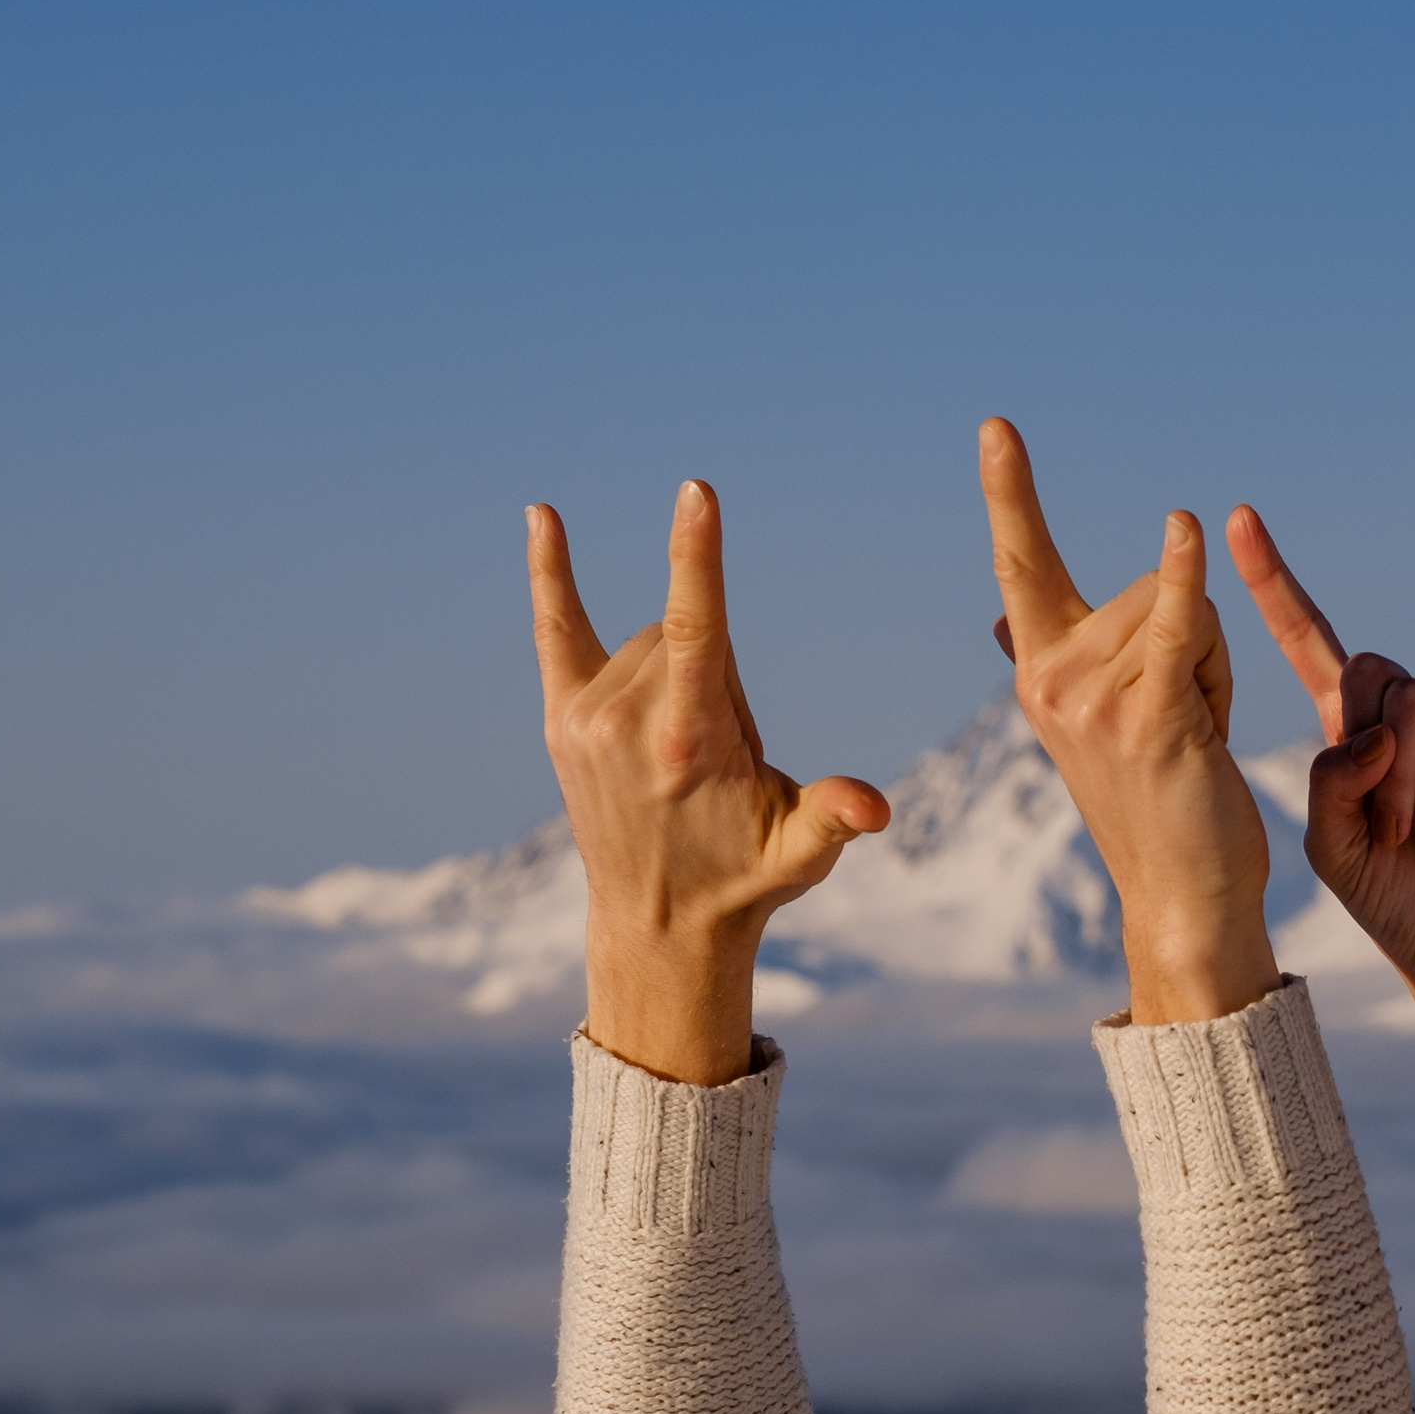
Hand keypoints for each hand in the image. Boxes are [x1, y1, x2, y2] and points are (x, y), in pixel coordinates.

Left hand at [527, 484, 888, 1081]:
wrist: (660, 923)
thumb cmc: (747, 877)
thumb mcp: (801, 851)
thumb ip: (835, 818)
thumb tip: (874, 808)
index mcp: (690, 740)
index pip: (697, 627)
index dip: (698, 555)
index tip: (697, 490)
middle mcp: (628, 720)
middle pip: (684, 632)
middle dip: (717, 670)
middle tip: (726, 751)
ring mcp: (586, 716)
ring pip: (647, 638)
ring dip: (677, 668)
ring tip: (683, 748)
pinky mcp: (561, 718)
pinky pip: (556, 627)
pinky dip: (550, 574)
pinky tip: (541, 514)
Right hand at [977, 419, 1278, 1023]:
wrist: (1182, 899)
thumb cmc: (1157, 806)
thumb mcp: (1097, 722)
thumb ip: (1052, 657)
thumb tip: (997, 620)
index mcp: (1038, 671)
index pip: (1020, 563)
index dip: (1010, 491)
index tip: (997, 425)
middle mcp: (1051, 680)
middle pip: (1147, 586)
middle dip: (1193, 640)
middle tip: (1183, 724)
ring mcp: (1094, 700)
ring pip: (1185, 613)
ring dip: (1217, 669)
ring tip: (1197, 740)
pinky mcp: (1148, 717)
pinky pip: (1176, 627)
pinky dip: (1185, 582)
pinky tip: (1187, 532)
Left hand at [1226, 506, 1414, 1002]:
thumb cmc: (1395, 901)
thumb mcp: (1331, 846)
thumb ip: (1332, 783)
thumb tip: (1377, 732)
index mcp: (1345, 737)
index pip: (1301, 639)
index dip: (1270, 584)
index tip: (1235, 521)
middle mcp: (1395, 720)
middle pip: (1360, 669)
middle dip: (1360, 745)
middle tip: (1378, 825)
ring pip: (1409, 700)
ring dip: (1401, 770)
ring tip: (1407, 831)